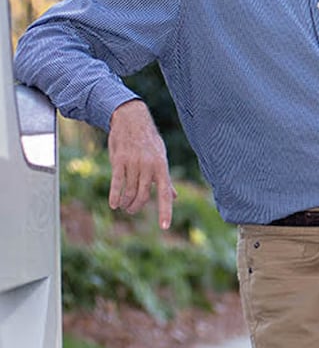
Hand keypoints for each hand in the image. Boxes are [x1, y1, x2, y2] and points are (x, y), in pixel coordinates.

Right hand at [107, 100, 176, 229]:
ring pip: (130, 191)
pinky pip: (117, 182)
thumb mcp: (161, 158)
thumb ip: (165, 179)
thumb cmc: (149, 142)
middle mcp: (149, 166)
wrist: (132, 120)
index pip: (165, 194)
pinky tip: (114, 204)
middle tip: (132, 210)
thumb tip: (174, 196)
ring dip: (126, 202)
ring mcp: (134, 163)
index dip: (165, 211)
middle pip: (143, 195)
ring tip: (124, 207)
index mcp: (162, 167)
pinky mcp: (119, 160)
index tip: (164, 227)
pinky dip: (115, 195)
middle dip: (137, 206)